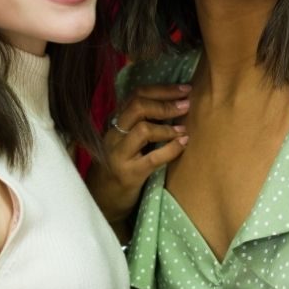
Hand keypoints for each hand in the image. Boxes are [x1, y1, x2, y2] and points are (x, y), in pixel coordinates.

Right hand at [87, 84, 190, 223]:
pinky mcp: (129, 174)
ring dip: (168, 127)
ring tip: (184, 128)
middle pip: (138, 106)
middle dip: (166, 102)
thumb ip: (141, 123)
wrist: (102, 200)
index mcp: (115, 123)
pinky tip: (183, 144)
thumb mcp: (126, 141)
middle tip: (186, 103)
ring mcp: (119, 155)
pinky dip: (171, 148)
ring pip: (143, 129)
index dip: (162, 89)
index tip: (184, 88)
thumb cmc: (119, 167)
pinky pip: (152, 158)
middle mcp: (114, 135)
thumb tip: (173, 104)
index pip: (136, 95)